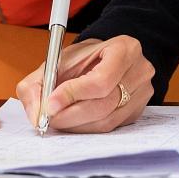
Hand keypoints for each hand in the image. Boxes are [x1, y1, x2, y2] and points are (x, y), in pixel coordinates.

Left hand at [16, 36, 153, 133]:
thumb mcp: (57, 61)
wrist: (104, 59)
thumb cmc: (83, 59)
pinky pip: (110, 128)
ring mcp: (143, 94)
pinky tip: (73, 121)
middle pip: (103, 105)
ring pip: (106, 121)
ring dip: (77, 125)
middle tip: (48, 118)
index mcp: (124, 49)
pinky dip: (87, 128)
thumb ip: (38, 84)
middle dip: (70, 115)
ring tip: (58, 120)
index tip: (49, 104)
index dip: (72, 95)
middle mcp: (140, 71)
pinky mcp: (138, 112)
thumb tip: (36, 115)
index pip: (100, 80)